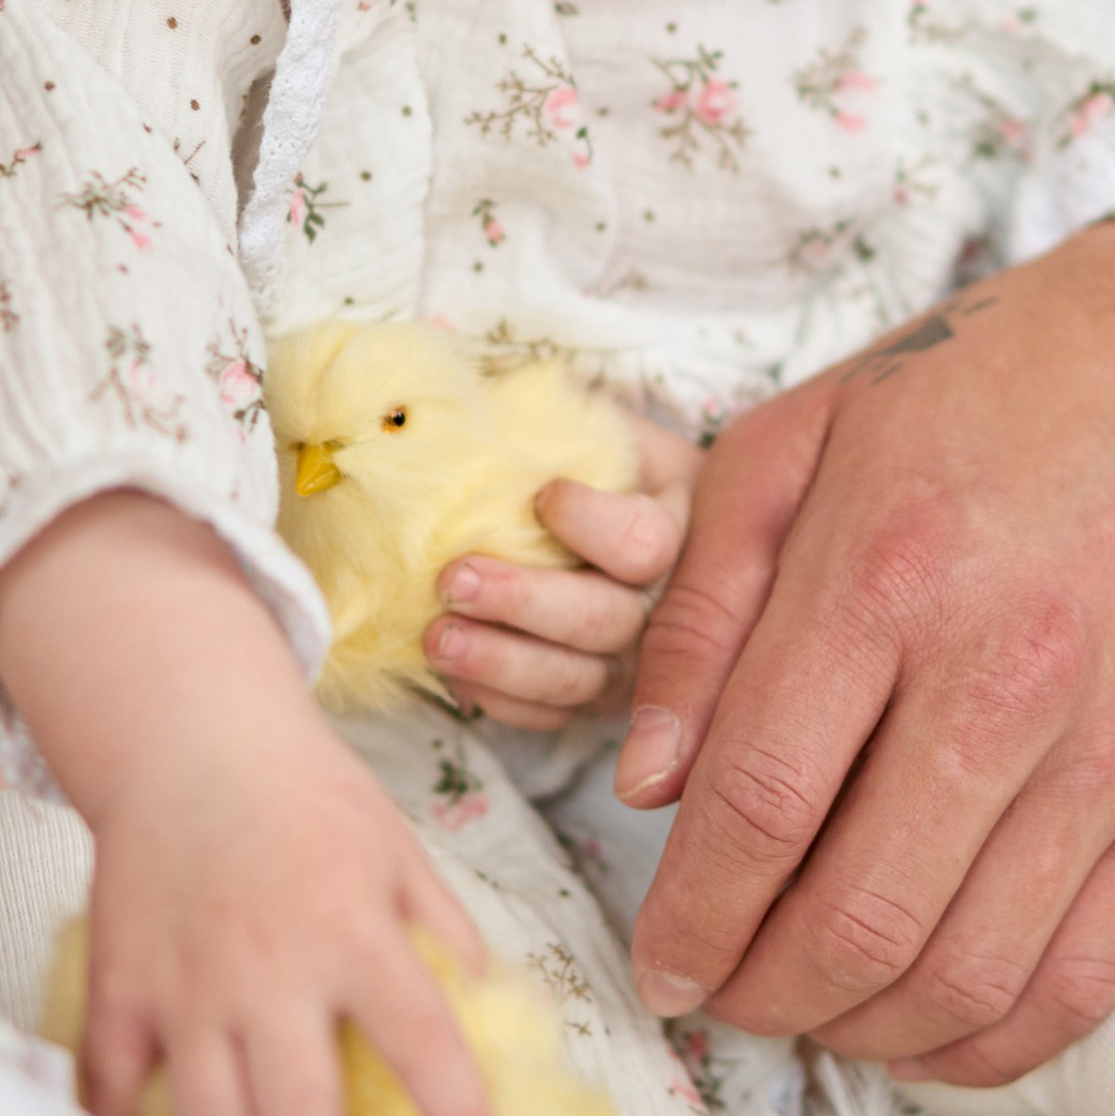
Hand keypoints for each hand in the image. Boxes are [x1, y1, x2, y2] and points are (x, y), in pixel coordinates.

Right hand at [0, 491, 504, 1115]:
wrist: (190, 741)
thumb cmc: (305, 797)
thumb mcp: (400, 854)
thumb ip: (445, 937)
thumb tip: (492, 1016)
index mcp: (356, 934)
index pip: (426, 1050)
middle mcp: (272, 972)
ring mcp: (188, 988)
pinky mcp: (122, 989)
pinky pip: (112, 1092)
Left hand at [423, 417, 700, 731]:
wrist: (587, 498)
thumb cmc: (576, 447)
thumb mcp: (580, 413)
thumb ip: (547, 408)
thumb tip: (469, 398)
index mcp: (678, 517)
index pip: (650, 541)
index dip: (595, 525)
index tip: (542, 495)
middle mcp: (670, 600)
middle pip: (610, 619)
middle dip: (529, 602)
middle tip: (455, 577)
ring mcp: (634, 659)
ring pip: (578, 679)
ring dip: (502, 661)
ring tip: (436, 634)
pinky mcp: (594, 699)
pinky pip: (551, 717)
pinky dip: (499, 699)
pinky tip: (451, 671)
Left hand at [616, 227, 1114, 1080]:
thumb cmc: (972, 391)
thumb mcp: (790, 443)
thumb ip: (702, 614)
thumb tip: (647, 786)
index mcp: (885, 578)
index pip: (760, 807)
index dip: (688, 919)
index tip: (655, 963)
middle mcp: (1005, 679)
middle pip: (857, 919)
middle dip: (757, 994)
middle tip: (716, 991)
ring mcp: (1105, 752)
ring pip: (964, 974)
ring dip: (857, 1030)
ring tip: (801, 1007)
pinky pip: (1081, 979)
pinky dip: (986, 1042)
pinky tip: (916, 1026)